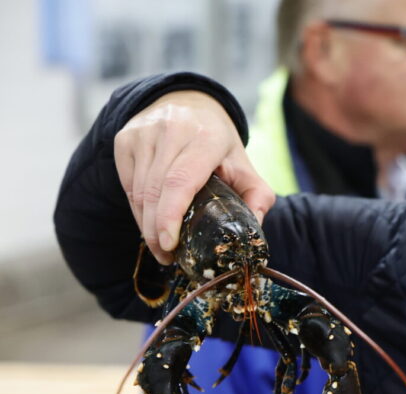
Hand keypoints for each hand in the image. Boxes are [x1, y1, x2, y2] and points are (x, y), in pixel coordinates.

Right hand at [113, 90, 274, 264]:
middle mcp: (170, 131)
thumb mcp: (243, 164)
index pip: (180, 181)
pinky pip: (128, 185)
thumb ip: (257, 196)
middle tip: (168, 257)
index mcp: (205, 137)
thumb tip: (255, 228)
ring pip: (138, 191)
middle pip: (156, 192)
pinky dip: (138, 210)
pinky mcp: (124, 140)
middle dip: (158, 231)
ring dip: (146, 225)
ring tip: (162, 247)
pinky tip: (150, 224)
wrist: (187, 103)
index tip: (170, 245)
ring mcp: (143, 134)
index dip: (171, 215)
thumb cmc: (218, 142)